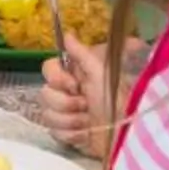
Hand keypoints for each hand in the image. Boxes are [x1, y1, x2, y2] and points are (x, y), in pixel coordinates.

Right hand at [40, 32, 113, 155]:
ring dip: (70, 120)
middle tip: (87, 106)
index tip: (75, 86)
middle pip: (44, 94)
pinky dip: (71, 135)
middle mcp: (68, 93)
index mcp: (75, 76)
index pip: (48, 69)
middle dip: (66, 104)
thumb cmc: (116, 101)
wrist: (124, 134)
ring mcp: (66, 114)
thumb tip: (67, 34)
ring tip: (89, 122)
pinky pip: (54, 132)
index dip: (57, 79)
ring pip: (47, 114)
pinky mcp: (66, 134)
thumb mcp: (102, 73)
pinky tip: (86, 134)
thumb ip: (81, 53)